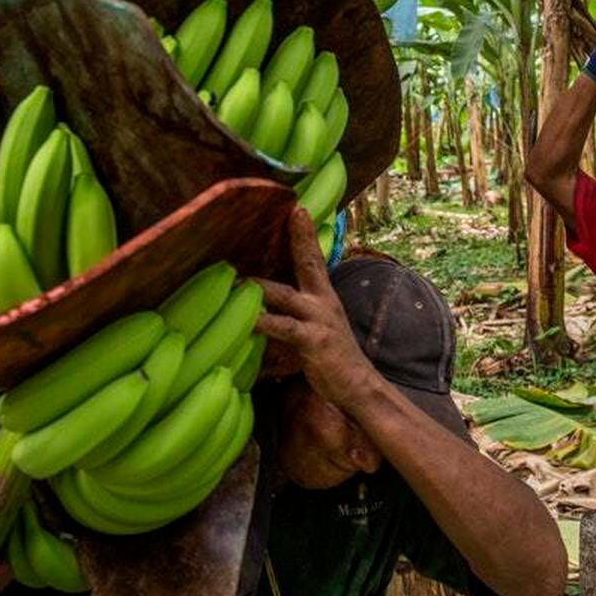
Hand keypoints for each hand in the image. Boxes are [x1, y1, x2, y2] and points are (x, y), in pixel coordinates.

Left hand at [254, 207, 378, 411]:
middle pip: (308, 263)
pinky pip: (283, 327)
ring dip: (258, 286)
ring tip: (236, 278)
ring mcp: (319, 320)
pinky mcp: (313, 340)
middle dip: (299, 238)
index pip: (314, 259)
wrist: (359, 387)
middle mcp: (323, 302)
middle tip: (289, 212)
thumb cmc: (333, 360)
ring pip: (284, 295)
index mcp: (324, 297)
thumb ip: (296, 314)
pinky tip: (245, 320)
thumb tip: (269, 305)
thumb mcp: (317, 329)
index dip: (305, 234)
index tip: (298, 208)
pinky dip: (262, 322)